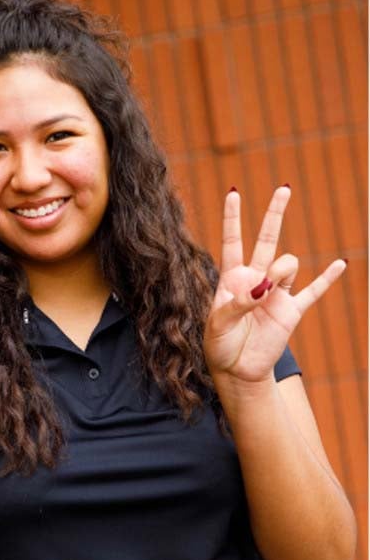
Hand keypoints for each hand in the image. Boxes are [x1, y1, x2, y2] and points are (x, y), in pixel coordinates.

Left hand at [204, 186, 346, 383]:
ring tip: (266, 292)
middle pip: (267, 240)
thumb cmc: (220, 345)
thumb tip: (263, 287)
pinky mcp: (291, 311)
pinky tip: (341, 265)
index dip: (232, 218)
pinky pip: (313, 291)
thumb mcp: (218, 324)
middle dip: (275, 214)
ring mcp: (275, 293)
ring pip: (287, 264)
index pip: (232, 242)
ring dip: (280, 271)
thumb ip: (237, 303)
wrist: (237, 370)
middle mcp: (255, 279)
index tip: (234, 193)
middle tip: (283, 189)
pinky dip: (327, 279)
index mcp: (232, 278)